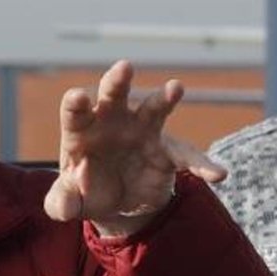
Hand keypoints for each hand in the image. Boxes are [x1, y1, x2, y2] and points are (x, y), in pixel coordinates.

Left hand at [43, 60, 226, 235]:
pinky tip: (215, 174)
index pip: (75, 111)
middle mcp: (111, 122)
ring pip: (153, 108)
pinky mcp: (167, 150)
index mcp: (82, 131)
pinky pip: (186, 155)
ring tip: (175, 88)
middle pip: (112, 95)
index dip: (76, 103)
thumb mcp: (68, 203)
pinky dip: (201, 164)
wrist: (118, 204)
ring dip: (164, 98)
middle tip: (124, 68)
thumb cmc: (86, 192)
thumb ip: (61, 203)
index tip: (78, 97)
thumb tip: (65, 207)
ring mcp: (142, 131)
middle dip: (117, 81)